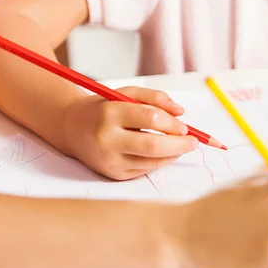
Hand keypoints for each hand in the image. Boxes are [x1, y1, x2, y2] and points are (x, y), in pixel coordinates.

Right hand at [62, 87, 198, 179]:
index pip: (149, 118)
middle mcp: (107, 139)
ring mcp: (110, 160)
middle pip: (153, 146)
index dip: (172, 123)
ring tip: (180, 146)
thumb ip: (154, 97)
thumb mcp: (125, 93)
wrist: (73, 129)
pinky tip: (164, 153)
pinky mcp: (114, 175)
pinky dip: (160, 161)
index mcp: (109, 113)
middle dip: (179, 145)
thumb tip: (180, 112)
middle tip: (194, 142)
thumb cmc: (104, 109)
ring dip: (172, 155)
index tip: (185, 126)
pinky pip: (145, 170)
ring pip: (152, 162)